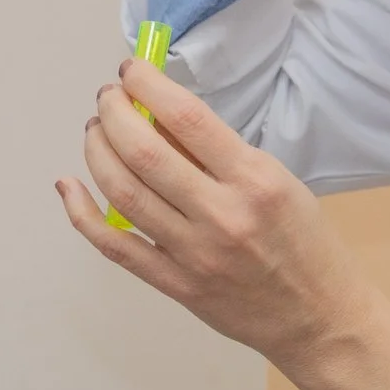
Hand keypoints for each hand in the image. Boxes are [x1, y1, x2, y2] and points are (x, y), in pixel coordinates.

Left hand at [55, 59, 389, 389]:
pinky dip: (82, 214)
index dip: (148, 84)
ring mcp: (194, 253)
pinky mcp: (175, 285)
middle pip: (143, 152)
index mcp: (255, 179)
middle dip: (112, 114)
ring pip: (122, 192)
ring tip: (95, 131)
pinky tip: (69, 187)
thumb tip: (157, 117)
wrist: (321, 319)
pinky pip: (114, 245)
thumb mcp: (278, 182)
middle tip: (106, 99)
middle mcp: (221, 214)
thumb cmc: (304, 243)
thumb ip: (218, 153)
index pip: (187, 117)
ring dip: (97, 152)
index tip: (131, 70)